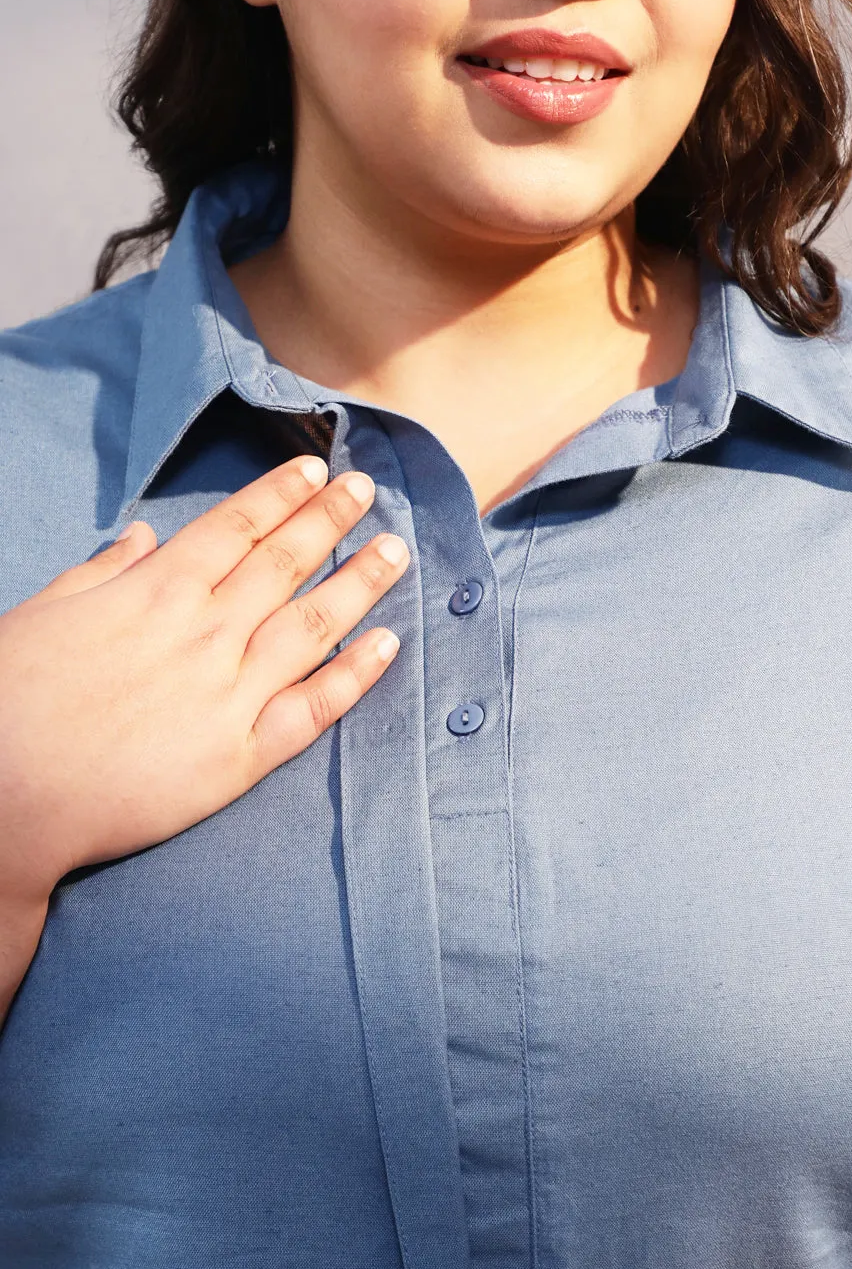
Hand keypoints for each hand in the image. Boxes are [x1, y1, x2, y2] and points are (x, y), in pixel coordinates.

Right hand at [0, 456, 408, 907]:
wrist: (7, 799)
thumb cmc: (9, 703)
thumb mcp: (40, 614)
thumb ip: (101, 573)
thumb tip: (144, 539)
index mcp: (155, 591)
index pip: (235, 528)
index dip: (280, 495)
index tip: (315, 470)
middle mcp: (204, 632)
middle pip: (285, 563)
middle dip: (331, 519)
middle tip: (368, 490)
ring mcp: (229, 694)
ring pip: (313, 624)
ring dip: (360, 582)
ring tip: (396, 551)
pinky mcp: (241, 757)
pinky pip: (314, 708)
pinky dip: (356, 675)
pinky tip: (388, 645)